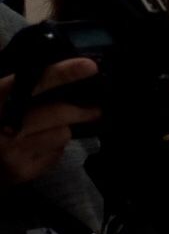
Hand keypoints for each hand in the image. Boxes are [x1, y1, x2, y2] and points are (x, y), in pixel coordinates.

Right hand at [0, 58, 101, 187]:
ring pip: (61, 134)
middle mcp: (3, 127)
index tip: (88, 66)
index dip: (62, 73)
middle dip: (80, 110)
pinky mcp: (22, 172)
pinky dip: (53, 148)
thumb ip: (12, 85)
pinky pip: (55, 154)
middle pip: (57, 113)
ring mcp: (12, 152)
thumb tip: (37, 60)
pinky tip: (37, 145)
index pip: (32, 83)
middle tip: (94, 108)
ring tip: (49, 129)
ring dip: (62, 129)